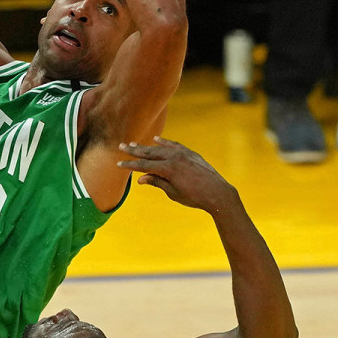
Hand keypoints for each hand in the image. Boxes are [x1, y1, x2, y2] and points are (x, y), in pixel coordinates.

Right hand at [117, 137, 238, 213]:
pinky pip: (174, 145)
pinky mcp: (190, 153)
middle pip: (149, 153)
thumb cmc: (194, 197)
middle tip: (122, 147)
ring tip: (134, 144)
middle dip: (134, 151)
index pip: (144, 166)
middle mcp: (175, 158)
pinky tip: (156, 140)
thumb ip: (157, 182)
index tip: (119, 164)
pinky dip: (164, 143)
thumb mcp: (173, 192)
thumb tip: (140, 179)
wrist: (217, 192)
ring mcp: (183, 154)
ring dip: (147, 146)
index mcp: (168, 169)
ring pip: (160, 148)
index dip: (130, 165)